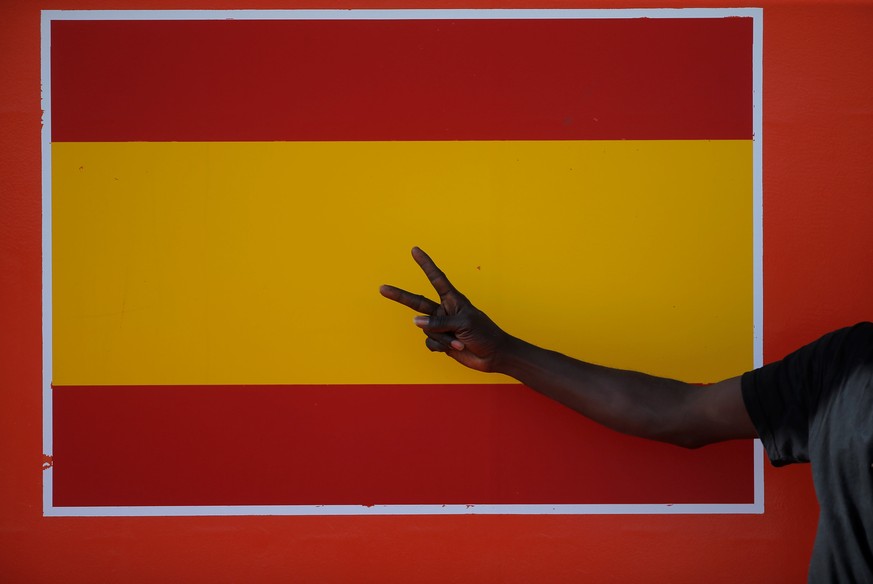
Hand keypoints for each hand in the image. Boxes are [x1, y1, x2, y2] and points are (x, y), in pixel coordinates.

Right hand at [380, 247, 509, 372]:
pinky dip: (441, 347)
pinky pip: (430, 343)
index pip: (436, 278)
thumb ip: (439, 322)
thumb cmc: (484, 333)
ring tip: (460, 341)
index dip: (425, 264)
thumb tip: (416, 321)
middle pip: (417, 302)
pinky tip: (455, 348)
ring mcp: (441, 327)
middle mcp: (444, 311)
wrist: (493, 356)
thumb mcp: (463, 323)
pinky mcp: (441, 342)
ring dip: (442, 338)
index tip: (415, 250)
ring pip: (427, 331)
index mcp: (453, 299)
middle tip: (382, 288)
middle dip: (399, 296)